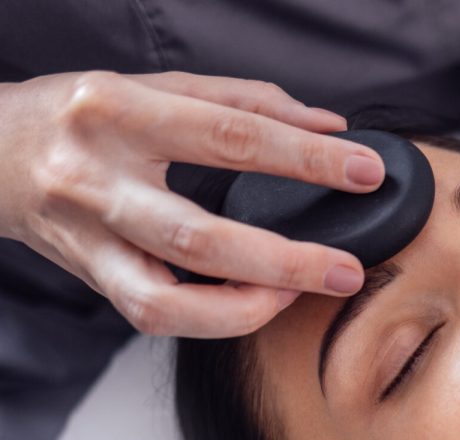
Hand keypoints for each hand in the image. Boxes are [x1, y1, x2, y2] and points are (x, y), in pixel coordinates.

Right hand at [0, 70, 384, 337]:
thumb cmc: (83, 117)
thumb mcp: (153, 88)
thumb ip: (242, 101)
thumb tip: (330, 123)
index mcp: (117, 110)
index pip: (230, 136)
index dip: (305, 158)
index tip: (364, 173)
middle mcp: (96, 178)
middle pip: (201, 235)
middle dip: (285, 260)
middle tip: (346, 270)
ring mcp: (90, 239)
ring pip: (172, 298)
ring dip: (248, 306)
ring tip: (301, 294)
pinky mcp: (92, 280)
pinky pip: (158, 318)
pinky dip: (214, 319)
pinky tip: (255, 304)